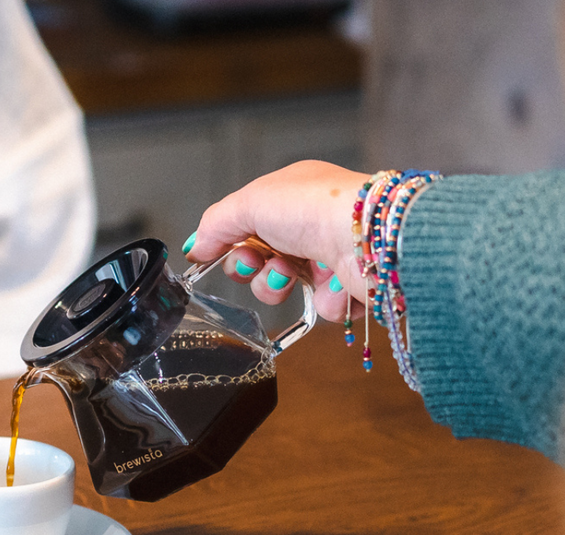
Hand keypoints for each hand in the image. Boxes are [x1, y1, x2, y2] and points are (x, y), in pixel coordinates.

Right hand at [186, 160, 368, 321]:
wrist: (367, 236)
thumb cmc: (315, 207)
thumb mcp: (250, 202)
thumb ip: (216, 225)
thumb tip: (196, 247)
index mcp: (289, 196)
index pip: (247, 226)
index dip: (231, 245)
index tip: (219, 255)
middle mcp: (311, 224)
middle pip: (261, 262)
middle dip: (256, 270)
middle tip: (264, 263)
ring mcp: (330, 256)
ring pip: (286, 289)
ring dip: (281, 286)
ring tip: (296, 275)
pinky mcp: (350, 288)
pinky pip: (321, 308)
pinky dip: (324, 300)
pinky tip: (334, 283)